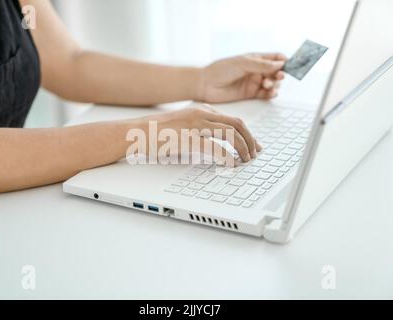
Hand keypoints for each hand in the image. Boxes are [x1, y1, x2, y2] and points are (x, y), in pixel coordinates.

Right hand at [141, 104, 261, 162]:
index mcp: (201, 110)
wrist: (137, 131)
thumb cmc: (158, 131)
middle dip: (250, 140)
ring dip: (242, 148)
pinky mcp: (188, 138)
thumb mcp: (183, 123)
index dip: (247, 133)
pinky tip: (231, 164)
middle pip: (237, 124)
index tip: (252, 144)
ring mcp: (195, 125)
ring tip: (245, 160)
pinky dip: (228, 157)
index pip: (232, 119)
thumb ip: (200, 128)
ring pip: (230, 134)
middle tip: (255, 153)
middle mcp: (201, 114)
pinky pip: (216, 148)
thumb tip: (216, 144)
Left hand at [197, 53, 286, 102]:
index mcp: (254, 58)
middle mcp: (255, 70)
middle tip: (279, 76)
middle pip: (276, 71)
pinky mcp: (250, 94)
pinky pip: (265, 94)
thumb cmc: (220, 70)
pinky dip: (271, 94)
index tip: (290, 63)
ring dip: (274, 84)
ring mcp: (253, 82)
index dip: (283, 60)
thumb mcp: (243, 63)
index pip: (274, 57)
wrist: (205, 85)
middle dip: (280, 73)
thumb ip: (262, 65)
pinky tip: (271, 93)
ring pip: (272, 83)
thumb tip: (281, 63)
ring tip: (268, 84)